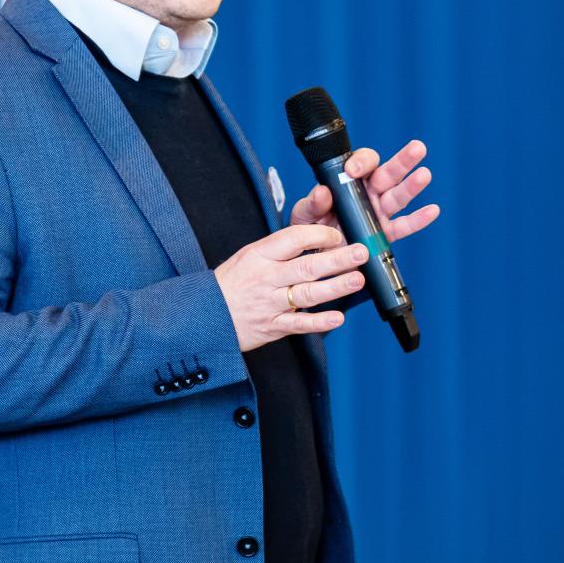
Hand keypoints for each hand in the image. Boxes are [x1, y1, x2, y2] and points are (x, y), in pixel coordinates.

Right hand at [215, 223, 369, 351]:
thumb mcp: (250, 255)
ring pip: (307, 294)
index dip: (319, 235)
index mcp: (260, 254)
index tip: (338, 235)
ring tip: (358, 279)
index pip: (294, 239)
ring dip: (335, 287)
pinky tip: (338, 318)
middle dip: (337, 259)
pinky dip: (318, 322)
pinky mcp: (272, 326)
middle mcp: (266, 277)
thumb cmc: (232, 282)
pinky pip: (298, 325)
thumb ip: (281, 248)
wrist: (202, 316)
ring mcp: (270, 303)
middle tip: (361, 252)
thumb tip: (318, 237)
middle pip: (307, 266)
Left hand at [289, 139, 440, 241]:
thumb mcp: (304, 216)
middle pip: (389, 173)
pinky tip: (432, 211)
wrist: (314, 260)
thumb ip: (312, 204)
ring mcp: (380, 213)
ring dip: (413, 185)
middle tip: (417, 148)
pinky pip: (403, 226)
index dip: (361, 163)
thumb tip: (322, 193)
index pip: (362, 164)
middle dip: (403, 160)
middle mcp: (369, 194)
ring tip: (424, 175)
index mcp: (350, 183)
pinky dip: (418, 220)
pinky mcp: (385, 235)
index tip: (352, 171)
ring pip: (399, 196)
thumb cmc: (310, 231)